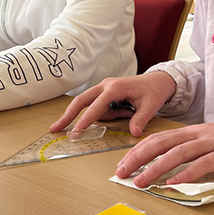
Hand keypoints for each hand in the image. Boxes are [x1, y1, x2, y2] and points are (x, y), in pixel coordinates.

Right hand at [50, 71, 176, 136]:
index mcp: (116, 87)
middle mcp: (106, 85)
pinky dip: (99, 114)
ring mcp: (103, 89)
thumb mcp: (151, 106)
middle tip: (55, 128)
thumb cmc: (153, 91)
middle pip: (81, 100)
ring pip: (87, 104)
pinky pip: (97, 107)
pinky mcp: (104, 94)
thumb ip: (141, 119)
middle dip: (68, 114)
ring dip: (83, 116)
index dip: (86, 118)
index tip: (76, 130)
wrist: (157, 81)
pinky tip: (119, 112)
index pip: (97, 104)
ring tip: (98, 119)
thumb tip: (134, 133)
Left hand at [115, 110, 213, 187]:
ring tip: (142, 182)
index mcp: (195, 131)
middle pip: (162, 143)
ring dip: (156, 168)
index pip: (160, 138)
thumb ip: (195, 150)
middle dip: (138, 157)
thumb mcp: (213, 140)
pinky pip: (203, 164)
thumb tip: (174, 166)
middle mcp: (200, 135)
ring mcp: (213, 143)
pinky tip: (174, 184)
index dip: (139, 150)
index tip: (124, 162)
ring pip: (178, 153)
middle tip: (122, 172)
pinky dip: (186, 174)